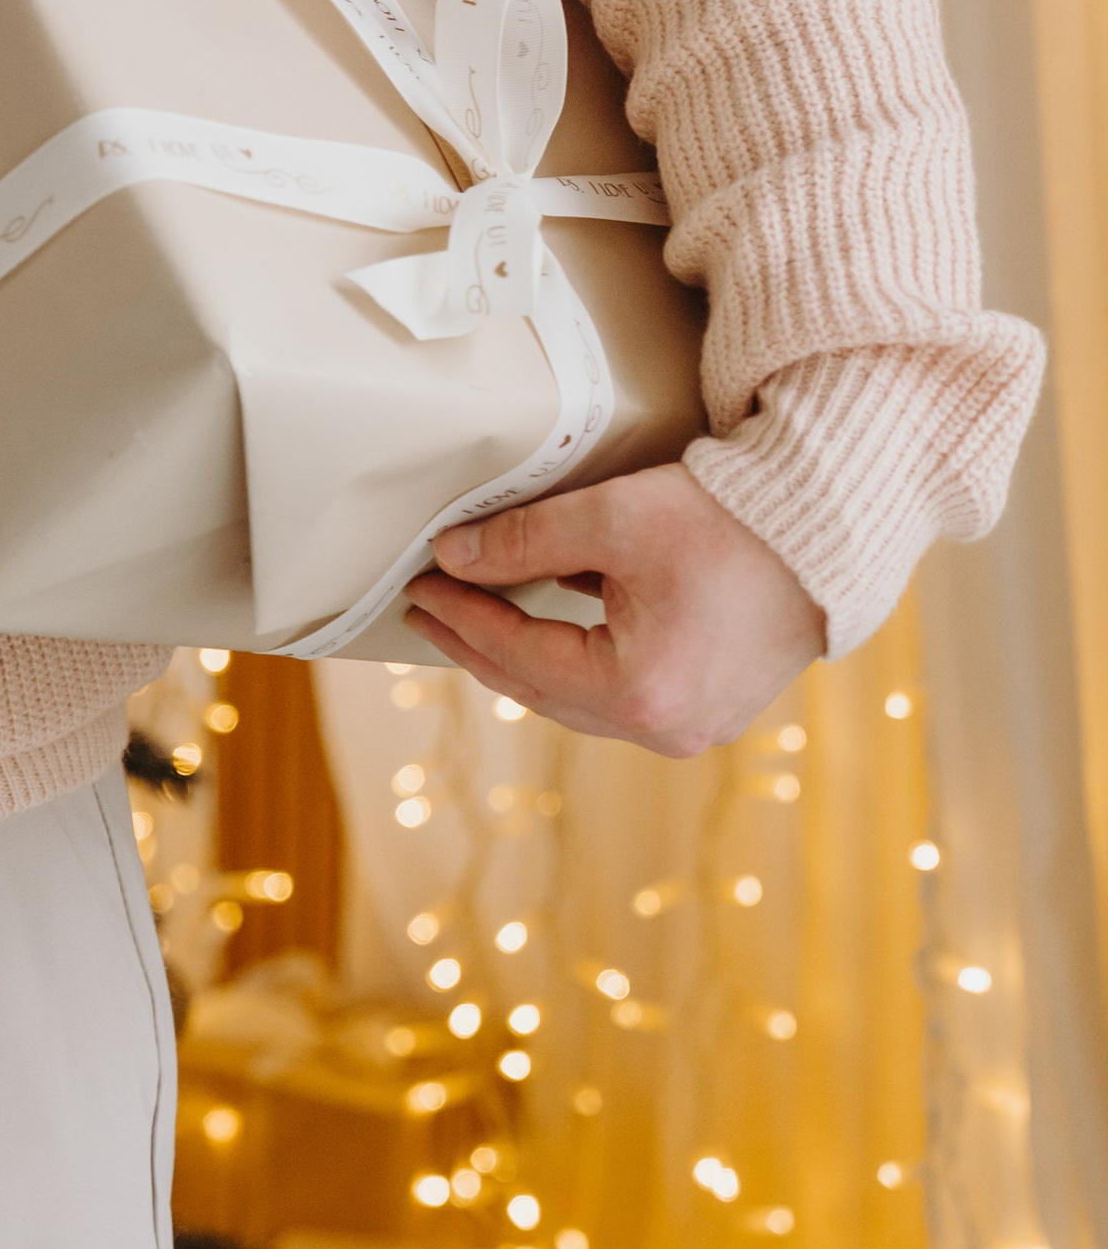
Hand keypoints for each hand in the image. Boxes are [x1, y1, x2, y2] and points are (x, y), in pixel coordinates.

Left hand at [402, 462, 823, 755]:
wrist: (831, 531)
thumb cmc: (729, 522)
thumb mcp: (612, 519)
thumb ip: (524, 541)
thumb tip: (453, 556)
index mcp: (638, 692)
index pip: (519, 653)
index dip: (463, 617)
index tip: (419, 587)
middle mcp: (665, 729)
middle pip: (543, 689)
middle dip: (481, 645)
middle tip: (430, 610)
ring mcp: (694, 727)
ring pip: (580, 699)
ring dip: (526, 660)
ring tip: (474, 622)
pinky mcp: (714, 707)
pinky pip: (620, 697)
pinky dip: (575, 666)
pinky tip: (547, 634)